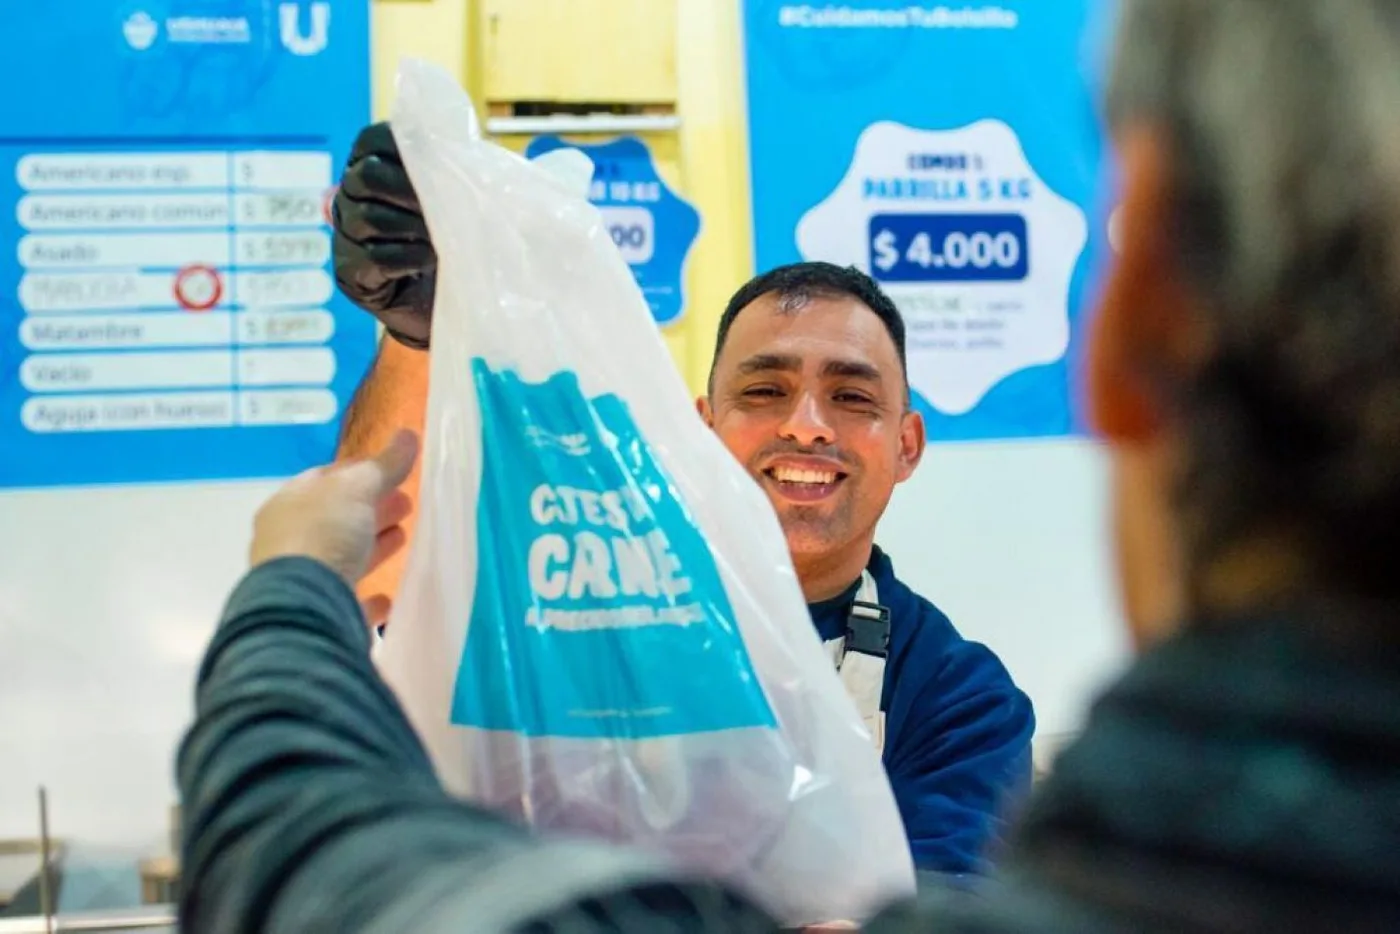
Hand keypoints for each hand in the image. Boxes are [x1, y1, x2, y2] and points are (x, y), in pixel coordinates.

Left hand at [249, 431, 419, 610]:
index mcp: (289, 503)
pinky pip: (347, 599)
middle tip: (406, 504)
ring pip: (341, 556)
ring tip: (404, 538)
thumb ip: (384, 465)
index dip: (361, 473)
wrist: (303, 607)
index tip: (394, 474)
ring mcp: (301, 579)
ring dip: (371, 547)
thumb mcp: (357, 488)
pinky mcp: (318, 612)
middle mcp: (288, 540)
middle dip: (371, 509)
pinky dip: (367, 594)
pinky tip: (386, 596)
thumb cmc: (323, 534)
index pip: (326, 480)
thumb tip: (409, 434)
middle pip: (336, 518)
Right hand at [332, 122, 437, 348]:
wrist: (432, 298)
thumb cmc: (444, 239)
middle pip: (366, 177)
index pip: (373, 140)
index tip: (437, 161)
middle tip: (444, 205)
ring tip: (442, 236)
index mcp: (370, 166)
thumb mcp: (450, 200)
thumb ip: (451, 173)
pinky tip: (429, 258)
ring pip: (370, 217)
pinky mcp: (350, 270)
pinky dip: (409, 256)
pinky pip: (375, 257)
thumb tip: (470, 155)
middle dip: (409, 189)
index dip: (404, 145)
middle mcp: (349, 195)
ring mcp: (346, 233)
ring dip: (413, 226)